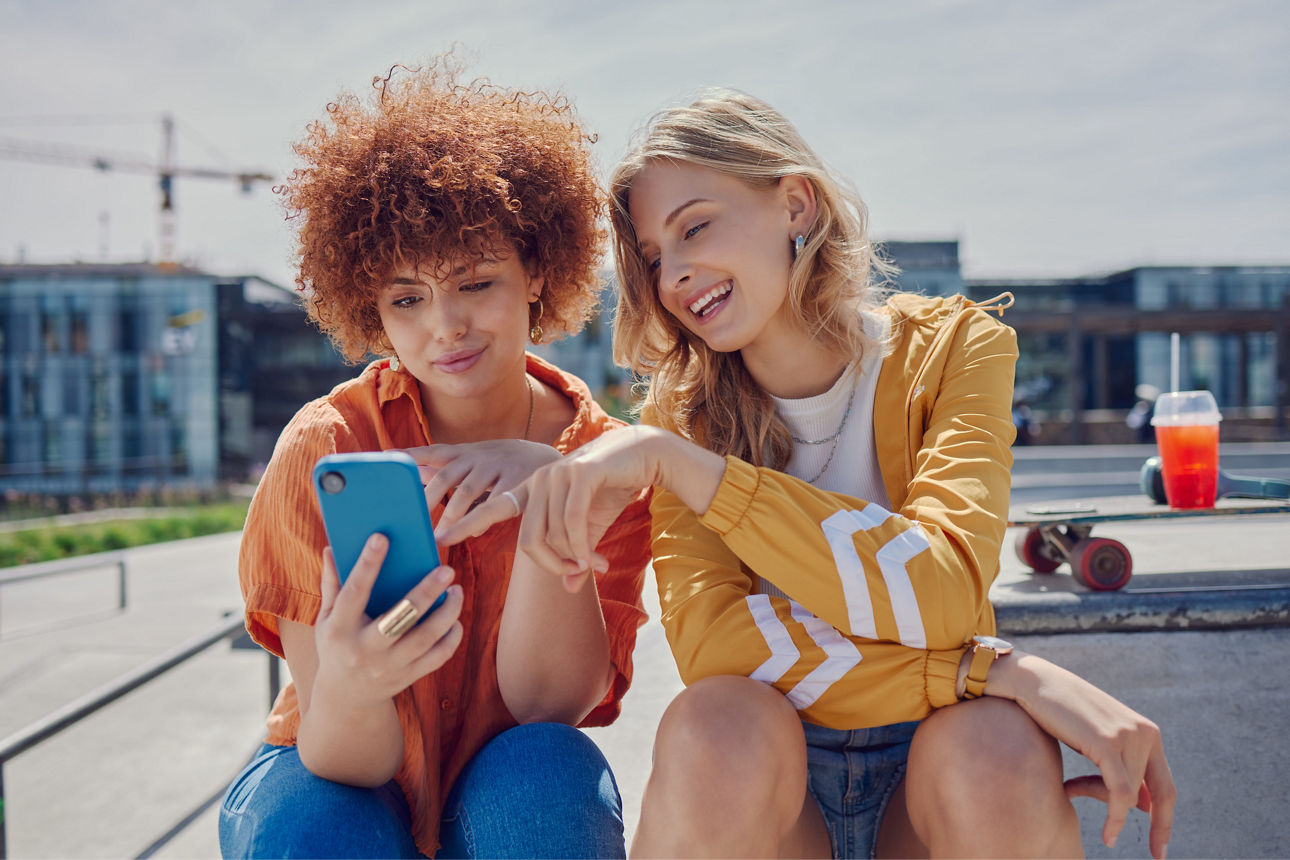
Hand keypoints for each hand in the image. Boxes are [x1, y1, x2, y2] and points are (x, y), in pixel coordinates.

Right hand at [312, 533, 464, 705]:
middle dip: (426, 592)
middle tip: (447, 569)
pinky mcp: (408, 677)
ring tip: (457, 590)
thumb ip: (331, 584)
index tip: (382, 537)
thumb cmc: (337, 645)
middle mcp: (365, 649)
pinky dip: (451, 638)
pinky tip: (456, 619)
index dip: (367, 564)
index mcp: (340, 629)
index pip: (354, 592)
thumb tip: (331, 547)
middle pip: (400, 617)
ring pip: (426, 638)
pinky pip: (437, 657)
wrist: (346, 699)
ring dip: (447, 612)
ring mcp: (389, 666)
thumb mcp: (326, 619)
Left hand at [404, 440, 560, 532]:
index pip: (434, 452)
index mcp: (465, 453)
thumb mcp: (474, 459)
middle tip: (412, 521)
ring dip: (451, 515)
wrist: (547, 459)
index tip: (387, 460)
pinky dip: (482, 518)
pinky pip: (495, 501)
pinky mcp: (519, 480)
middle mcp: (479, 456)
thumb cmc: (501, 465)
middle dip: (428, 499)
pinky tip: (473, 533)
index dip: (411, 455)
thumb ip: (445, 466)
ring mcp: (499, 466)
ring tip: (439, 537)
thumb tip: (412, 472)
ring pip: (468, 491)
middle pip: (446, 475)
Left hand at [435, 425, 669, 587]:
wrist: (643, 455)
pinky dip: (582, 549)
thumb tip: (568, 588)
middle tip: (576, 574)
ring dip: (575, 559)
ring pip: (552, 536)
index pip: (491, 509)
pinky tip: (593, 560)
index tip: (441, 540)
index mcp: (531, 488)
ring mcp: (557, 475)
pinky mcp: (581, 474)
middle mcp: (538, 480)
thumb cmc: (612, 490)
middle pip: (528, 541)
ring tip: (595, 566)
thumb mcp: (589, 529)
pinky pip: (572, 524)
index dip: (465, 522)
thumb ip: (575, 555)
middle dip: (552, 566)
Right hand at [997, 653, 1175, 858]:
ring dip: (1111, 812)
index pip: (1165, 784)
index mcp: (1146, 732)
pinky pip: (1121, 793)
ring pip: (1132, 794)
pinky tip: (1109, 836)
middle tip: (1160, 856)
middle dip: (1162, 827)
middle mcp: (1145, 732)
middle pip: (1159, 794)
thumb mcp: (1095, 741)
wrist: (1032, 683)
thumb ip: (1120, 766)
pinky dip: (1117, 819)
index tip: (1162, 846)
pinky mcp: (1108, 742)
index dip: (1166, 818)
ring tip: (1074, 795)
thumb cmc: (1058, 713)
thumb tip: (1142, 805)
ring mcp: (1128, 736)